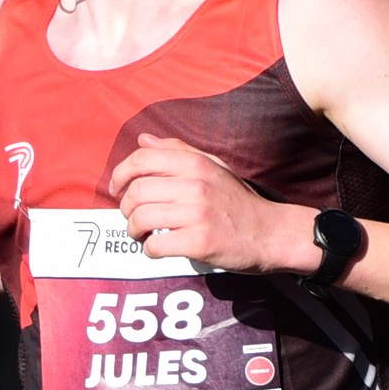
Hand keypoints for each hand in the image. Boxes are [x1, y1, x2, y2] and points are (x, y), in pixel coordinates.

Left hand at [107, 135, 301, 272]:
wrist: (271, 233)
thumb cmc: (239, 201)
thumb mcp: (213, 167)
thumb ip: (178, 150)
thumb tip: (144, 139)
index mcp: (195, 163)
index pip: (142, 159)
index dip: (120, 174)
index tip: (117, 189)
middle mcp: (195, 185)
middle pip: (136, 191)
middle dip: (125, 208)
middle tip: (132, 217)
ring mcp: (197, 214)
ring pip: (141, 219)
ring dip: (133, 230)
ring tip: (141, 234)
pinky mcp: (200, 242)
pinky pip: (156, 245)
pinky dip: (149, 250)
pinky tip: (158, 248)